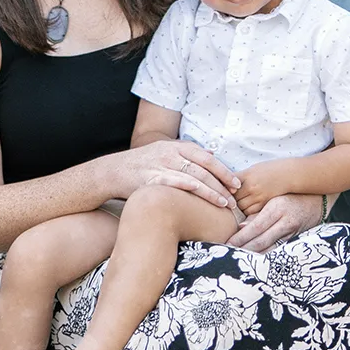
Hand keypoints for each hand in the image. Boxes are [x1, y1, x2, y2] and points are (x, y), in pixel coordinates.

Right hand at [104, 137, 242, 211]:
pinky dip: (186, 185)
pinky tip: (199, 192)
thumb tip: (212, 151)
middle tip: (236, 197)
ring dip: (210, 190)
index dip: (223, 170)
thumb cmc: (143, 164)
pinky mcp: (150, 177)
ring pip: (192, 175)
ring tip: (224, 203)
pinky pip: (172, 181)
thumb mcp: (166, 151)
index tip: (237, 184)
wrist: (113, 171)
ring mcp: (161, 165)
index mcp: (177, 146)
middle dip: (222, 182)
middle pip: (203, 167)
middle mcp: (170, 153)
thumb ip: (188, 152)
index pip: (207, 157)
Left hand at [229, 192, 322, 252]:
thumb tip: (241, 226)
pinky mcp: (295, 241)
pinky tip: (254, 259)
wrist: (318, 202)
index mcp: (277, 208)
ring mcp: (292, 233)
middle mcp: (285, 222)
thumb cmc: (291, 196)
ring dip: (253, 255)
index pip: (255, 227)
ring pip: (269, 249)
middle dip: (243, 249)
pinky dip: (265, 256)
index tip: (228, 243)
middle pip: (261, 241)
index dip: (240, 237)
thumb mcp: (274, 199)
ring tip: (238, 258)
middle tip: (229, 253)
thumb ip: (258, 212)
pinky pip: (277, 250)